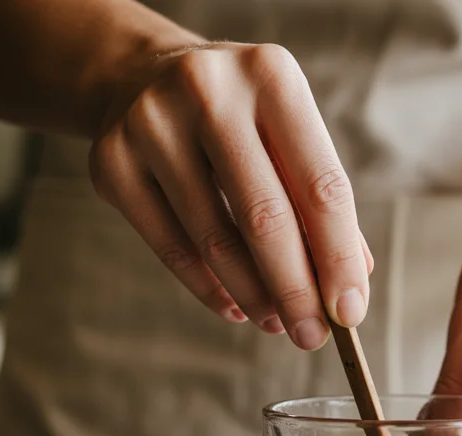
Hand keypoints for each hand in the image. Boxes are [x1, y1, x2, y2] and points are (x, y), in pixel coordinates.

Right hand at [88, 42, 372, 349]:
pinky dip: (208, 287)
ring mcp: (152, 124)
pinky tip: (234, 306)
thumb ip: (320, 200)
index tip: (349, 312)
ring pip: (214, 239)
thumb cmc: (237, 117)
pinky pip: (171, 246)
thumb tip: (349, 287)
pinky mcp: (112, 161)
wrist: (138, 75)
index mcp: (271, 75)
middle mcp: (208, 90)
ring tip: (275, 322)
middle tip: (311, 335)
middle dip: (295, 289)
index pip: (320, 185)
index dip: (338, 257)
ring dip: (253, 295)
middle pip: (265, 216)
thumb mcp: (286, 131)